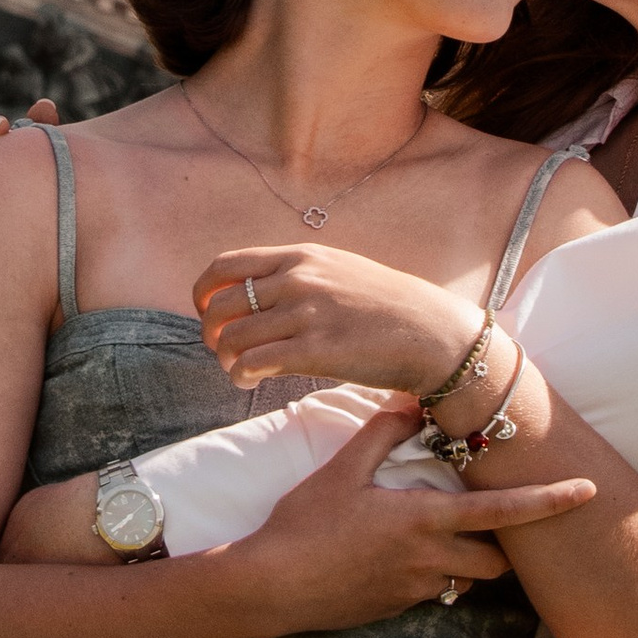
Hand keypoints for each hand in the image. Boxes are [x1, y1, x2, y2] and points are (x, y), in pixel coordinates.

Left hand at [193, 243, 484, 398]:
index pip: (227, 265)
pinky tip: (249, 380)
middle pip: (222, 304)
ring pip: (232, 337)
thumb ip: (300, 275)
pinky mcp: (315, 351)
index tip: (206, 310)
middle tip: (221, 347)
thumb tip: (259, 292)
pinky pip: (253, 363)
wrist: (432, 333)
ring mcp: (306, 314)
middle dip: (210, 330)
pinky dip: (240, 374)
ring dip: (225, 358)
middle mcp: (299, 280)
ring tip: (238, 370)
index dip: (204, 291)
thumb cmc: (388, 307)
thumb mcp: (340, 271)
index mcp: (302, 256)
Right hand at [236, 400, 595, 630]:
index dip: (551, 502)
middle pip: (498, 559)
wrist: (271, 587)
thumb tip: (411, 401)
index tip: (587, 492)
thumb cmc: (304, 524)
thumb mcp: (342, 470)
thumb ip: (383, 434)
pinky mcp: (396, 608)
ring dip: (470, 557)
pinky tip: (400, 555)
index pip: (505, 512)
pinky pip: (434, 591)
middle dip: (505, 543)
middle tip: (497, 516)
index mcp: (425, 519)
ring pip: (467, 577)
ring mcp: (415, 590)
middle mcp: (430, 559)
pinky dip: (434, 571)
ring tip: (446, 532)